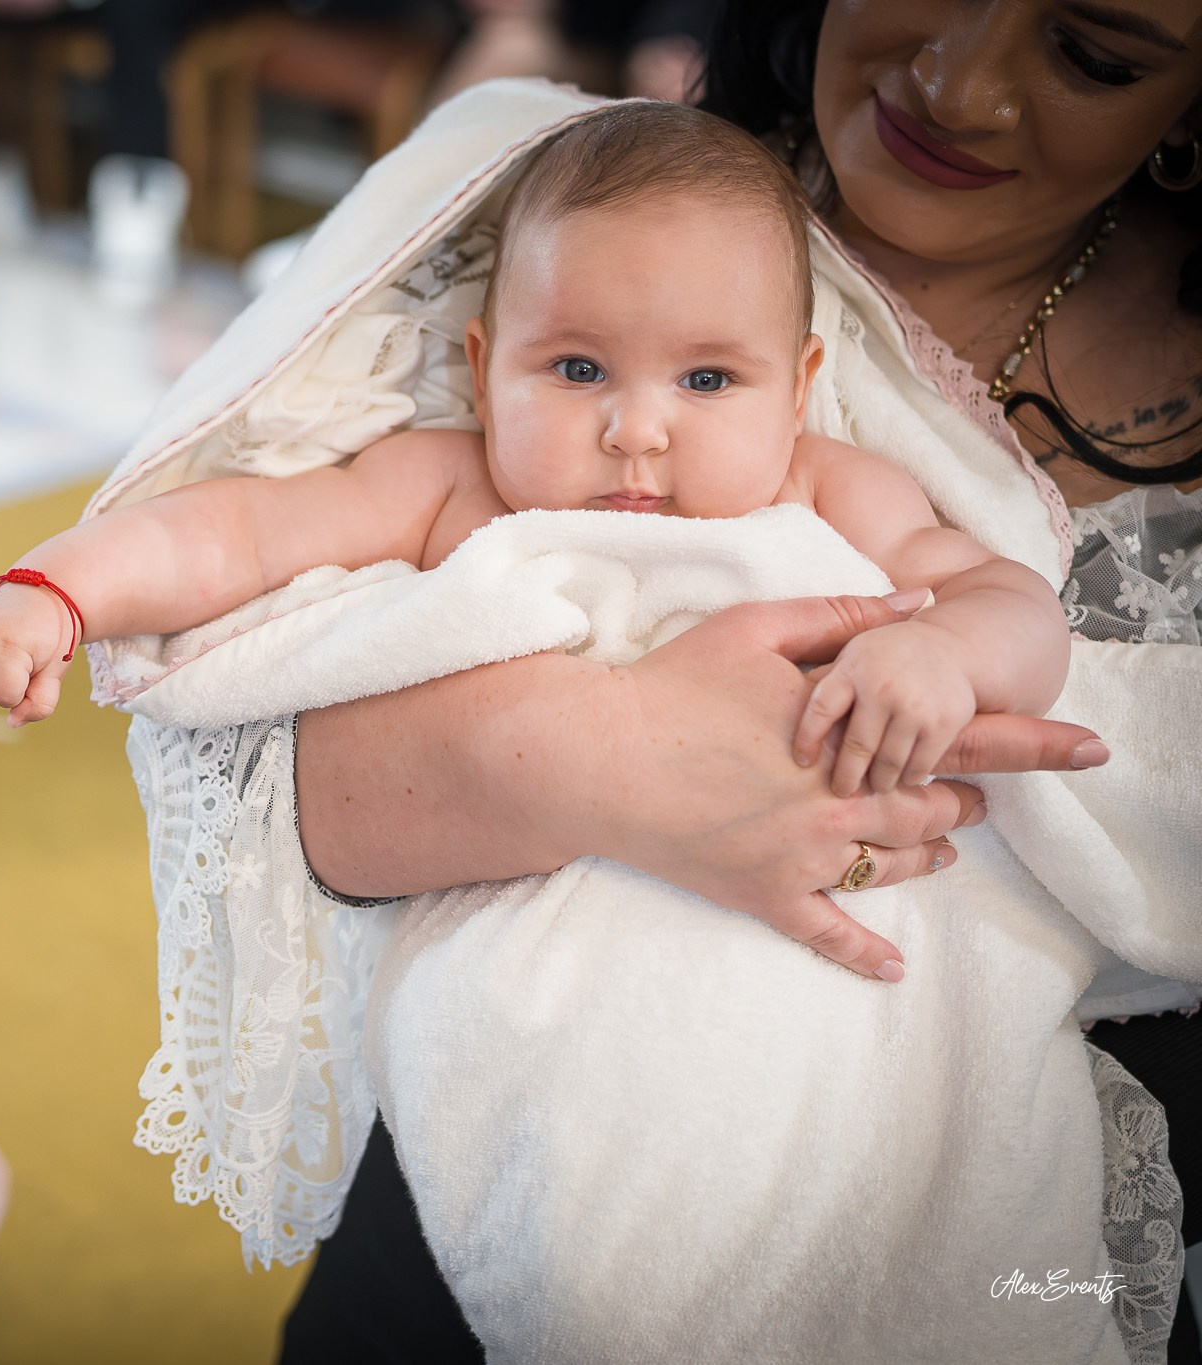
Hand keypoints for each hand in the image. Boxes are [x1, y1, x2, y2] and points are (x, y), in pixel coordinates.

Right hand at [0, 584, 71, 726]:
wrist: (40, 596)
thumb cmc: (51, 637)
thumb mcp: (56, 671)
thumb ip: (40, 703)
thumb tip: (13, 722)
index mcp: (7, 645)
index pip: (4, 696)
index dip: (21, 692)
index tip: (33, 671)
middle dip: (6, 685)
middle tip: (23, 659)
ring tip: (8, 655)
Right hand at [604, 595, 1099, 978]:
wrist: (593, 756)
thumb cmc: (667, 686)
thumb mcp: (754, 628)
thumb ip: (844, 615)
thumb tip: (920, 603)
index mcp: (845, 739)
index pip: (959, 737)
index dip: (1030, 741)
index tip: (1091, 747)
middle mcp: (835, 805)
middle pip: (934, 808)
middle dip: (964, 801)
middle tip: (978, 798)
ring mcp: (801, 858)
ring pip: (894, 865)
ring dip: (927, 854)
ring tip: (941, 846)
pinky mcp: (763, 895)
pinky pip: (826, 935)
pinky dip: (865, 954)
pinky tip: (894, 966)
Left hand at [793, 618, 977, 794]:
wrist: (949, 647)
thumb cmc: (885, 658)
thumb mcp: (851, 656)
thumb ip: (826, 683)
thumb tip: (782, 716)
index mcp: (852, 670)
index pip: (820, 711)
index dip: (808, 740)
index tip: (802, 763)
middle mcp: (882, 687)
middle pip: (857, 747)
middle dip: (845, 776)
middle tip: (840, 791)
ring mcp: (915, 706)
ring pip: (888, 762)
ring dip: (878, 781)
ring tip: (872, 788)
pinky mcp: (944, 723)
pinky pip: (919, 765)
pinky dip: (908, 778)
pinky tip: (902, 780)